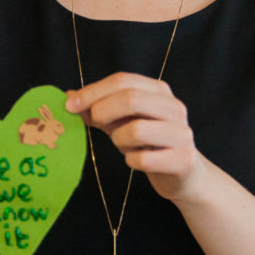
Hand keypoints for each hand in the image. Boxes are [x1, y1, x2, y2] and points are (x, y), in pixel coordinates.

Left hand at [66, 72, 202, 201]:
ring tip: (123, 145)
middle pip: (132, 98)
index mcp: (160, 91)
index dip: (93, 91)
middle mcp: (174, 107)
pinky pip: (143, 159)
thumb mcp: (123, 122)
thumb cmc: (150, 143)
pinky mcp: (182, 159)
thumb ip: (99, 109)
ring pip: (136, 130)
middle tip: (94, 123)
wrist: (185, 174)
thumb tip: (69, 97)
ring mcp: (181, 133)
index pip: (124, 80)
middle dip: (103, 110)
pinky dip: (132, 161)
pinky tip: (137, 161)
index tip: (69, 105)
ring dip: (119, 139)